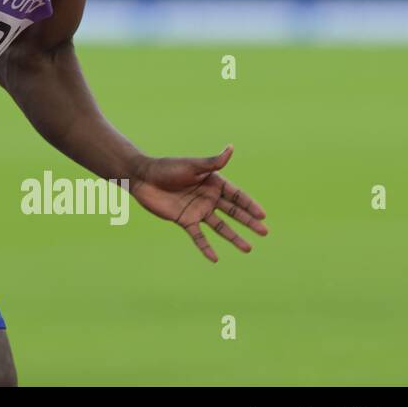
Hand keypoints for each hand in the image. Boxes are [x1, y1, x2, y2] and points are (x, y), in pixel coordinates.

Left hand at [130, 145, 267, 262]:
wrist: (143, 178)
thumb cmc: (167, 167)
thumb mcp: (192, 165)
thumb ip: (212, 162)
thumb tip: (231, 148)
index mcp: (212, 182)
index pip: (236, 195)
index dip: (249, 204)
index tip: (263, 215)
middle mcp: (208, 197)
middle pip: (233, 212)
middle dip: (248, 222)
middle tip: (264, 232)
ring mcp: (197, 210)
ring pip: (220, 226)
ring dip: (234, 237)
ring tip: (248, 249)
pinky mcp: (184, 220)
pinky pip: (198, 236)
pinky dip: (206, 247)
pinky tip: (215, 259)